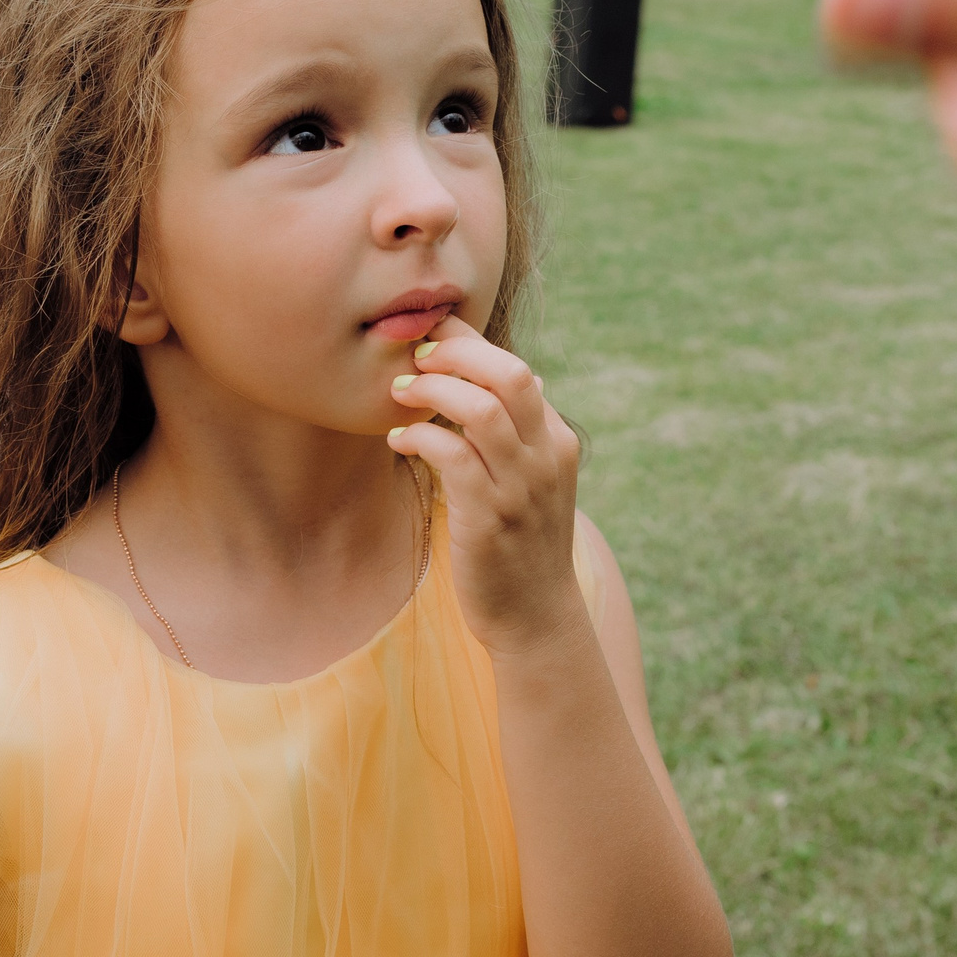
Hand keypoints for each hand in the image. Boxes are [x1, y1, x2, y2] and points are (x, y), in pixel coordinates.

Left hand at [385, 317, 584, 655]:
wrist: (536, 616)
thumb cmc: (522, 543)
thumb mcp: (536, 481)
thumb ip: (523, 434)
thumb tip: (517, 381)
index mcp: (557, 440)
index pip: (516, 369)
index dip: (469, 344)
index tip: (430, 339)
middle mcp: (546, 457)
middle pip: (508, 374)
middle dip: (455, 353)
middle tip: (415, 357)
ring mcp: (520, 488)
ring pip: (481, 409)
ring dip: (433, 390)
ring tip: (401, 393)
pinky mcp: (489, 517)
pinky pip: (452, 456)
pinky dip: (420, 436)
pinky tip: (400, 440)